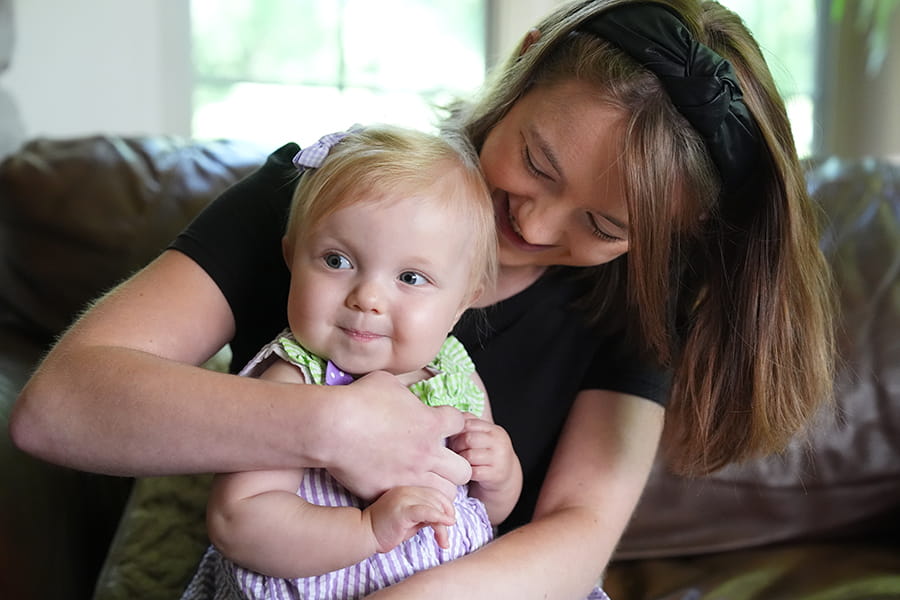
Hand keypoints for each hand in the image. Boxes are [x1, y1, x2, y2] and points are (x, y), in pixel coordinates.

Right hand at [323, 371, 470, 501]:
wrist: (331, 426)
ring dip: (439, 488)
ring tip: (425, 481)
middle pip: (465, 470)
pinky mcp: (389, 492)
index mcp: (431, 423)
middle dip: (455, 465)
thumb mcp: (387, 382)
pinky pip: (413, 504)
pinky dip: (410, 499)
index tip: (438, 425)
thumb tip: (402, 396)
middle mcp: (427, 453)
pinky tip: (400, 490)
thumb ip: (404, 393)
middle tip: (438, 462)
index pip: (460, 425)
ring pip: (447, 494)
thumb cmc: (357, 399)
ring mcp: (410, 476)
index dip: (450, 425)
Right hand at [364, 486, 456, 551]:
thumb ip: (425, 515)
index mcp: (408, 489)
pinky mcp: (402, 510)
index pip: (434, 492)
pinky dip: (439, 517)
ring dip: (444, 524)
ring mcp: (404, 498)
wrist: (363, 534)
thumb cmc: (385, 529)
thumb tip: (445, 518)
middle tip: (446, 538)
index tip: (450, 521)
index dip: (446, 506)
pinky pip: (426, 511)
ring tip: (443, 541)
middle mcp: (407, 490)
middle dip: (448, 517)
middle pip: (437, 498)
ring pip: (434, 505)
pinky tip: (446, 524)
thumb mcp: (410, 520)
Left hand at [448, 414, 518, 494]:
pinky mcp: (496, 474)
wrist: (507, 474)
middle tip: (454, 451)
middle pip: (468, 439)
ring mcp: (499, 459)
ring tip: (459, 461)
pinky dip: (466, 472)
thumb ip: (469, 426)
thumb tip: (450, 419)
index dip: (456, 431)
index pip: (469, 423)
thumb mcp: (483, 437)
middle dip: (456, 446)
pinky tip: (466, 472)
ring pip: (469, 456)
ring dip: (460, 460)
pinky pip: (473, 472)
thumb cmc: (488, 453)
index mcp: (494, 430)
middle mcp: (499, 442)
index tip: (452, 438)